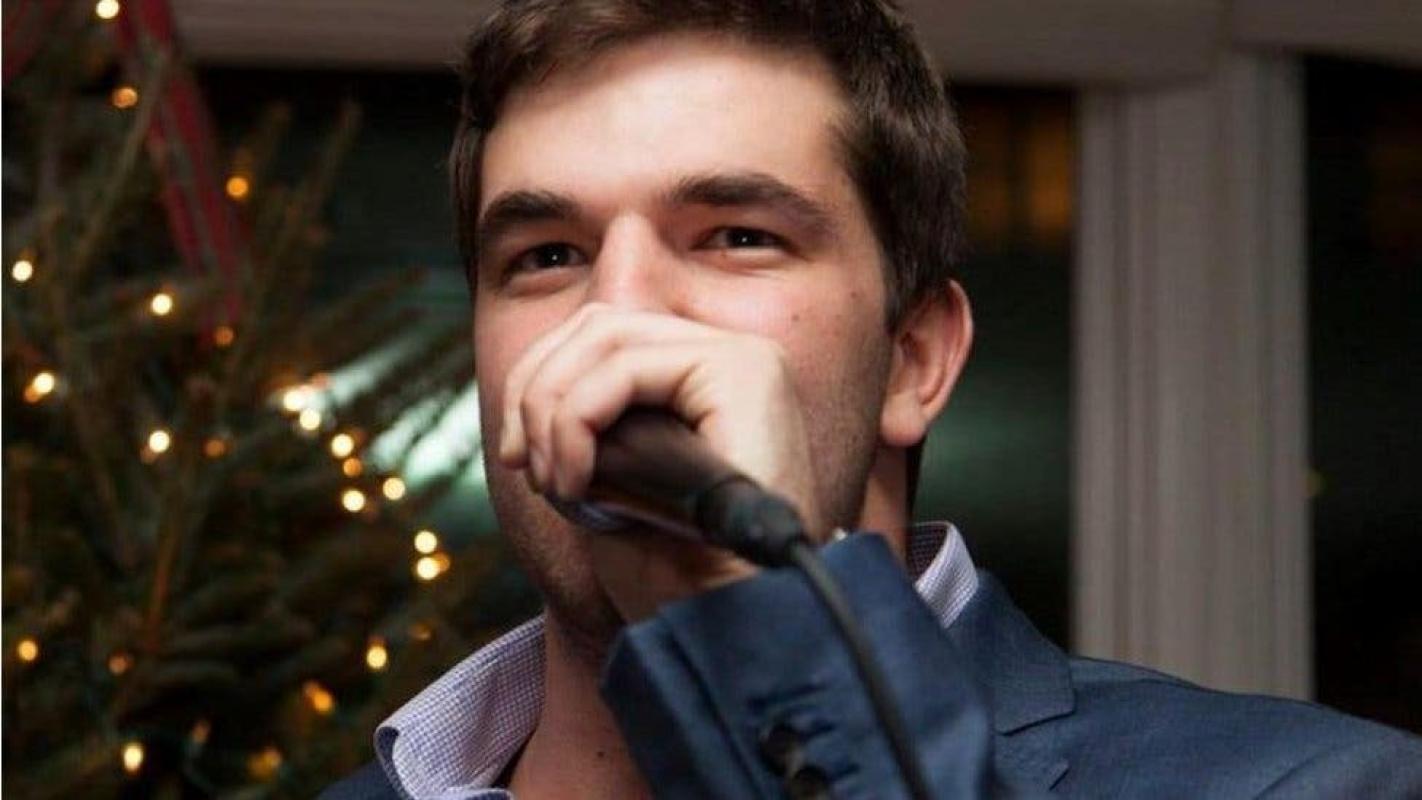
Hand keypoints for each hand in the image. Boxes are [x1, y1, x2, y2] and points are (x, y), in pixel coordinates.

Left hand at [497, 303, 823, 620]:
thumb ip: (591, 430)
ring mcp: (743, 357)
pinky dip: (578, 422)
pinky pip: (625, 368)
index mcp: (705, 377)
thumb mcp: (617, 486)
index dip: (539, 382)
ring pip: (605, 336)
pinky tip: (579, 483)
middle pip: (599, 324)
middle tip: (527, 466)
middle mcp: (732, 354)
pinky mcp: (742, 372)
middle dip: (536, 390)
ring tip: (558, 483)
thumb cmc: (680, 577)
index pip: (603, 335)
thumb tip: (529, 399)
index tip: (517, 455)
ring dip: (554, 411)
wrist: (732, 627)